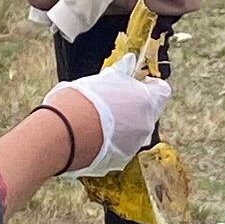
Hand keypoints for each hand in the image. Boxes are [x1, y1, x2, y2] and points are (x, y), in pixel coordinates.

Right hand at [51, 68, 171, 173]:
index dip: (150, 86)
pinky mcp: (120, 161)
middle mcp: (146, 124)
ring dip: (123, 126)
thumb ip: (121, 72)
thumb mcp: (102, 79)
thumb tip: (129, 63)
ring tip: (98, 120)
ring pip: (135, 132)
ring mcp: (135, 145)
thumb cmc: (80, 102)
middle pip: (149, 112)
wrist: (63, 133)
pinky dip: (113, 142)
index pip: (162, 91)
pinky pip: (122, 148)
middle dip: (134, 107)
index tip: (136, 83)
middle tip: (112, 101)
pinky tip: (93, 136)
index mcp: (146, 100)